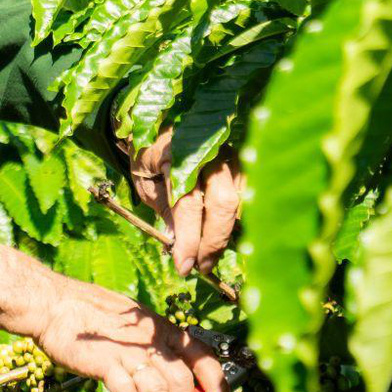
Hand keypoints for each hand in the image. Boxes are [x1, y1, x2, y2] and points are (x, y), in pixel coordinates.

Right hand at [32, 278, 231, 391]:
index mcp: (163, 331)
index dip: (218, 387)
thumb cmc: (94, 319)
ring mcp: (129, 351)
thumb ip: (153, 354)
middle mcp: (152, 341)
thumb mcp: (135, 327)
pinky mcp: (106, 362)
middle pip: (182, 386)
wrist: (56, 305)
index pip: (203, 358)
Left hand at [124, 128, 244, 276]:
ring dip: (226, 234)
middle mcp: (209, 151)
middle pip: (222, 203)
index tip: (184, 266)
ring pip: (239, 201)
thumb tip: (177, 242)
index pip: (188, 203)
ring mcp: (230, 155)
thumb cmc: (150, 154)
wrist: (163, 123)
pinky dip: (236, 221)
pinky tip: (221, 236)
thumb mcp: (144, 180)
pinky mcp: (242, 161)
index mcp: (177, 153)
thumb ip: (162, 208)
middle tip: (201, 268)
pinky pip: (247, 196)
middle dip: (213, 242)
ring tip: (209, 257)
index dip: (188, 239)